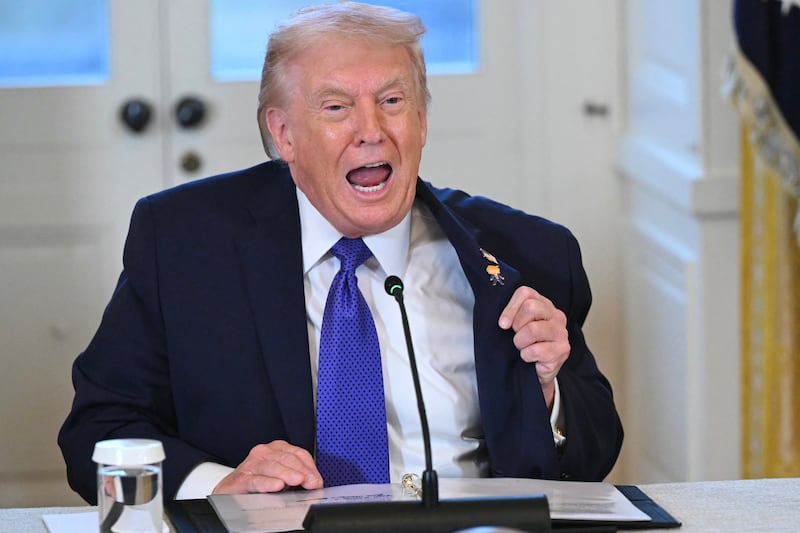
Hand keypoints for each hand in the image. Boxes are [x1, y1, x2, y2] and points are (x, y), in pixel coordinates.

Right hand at [212, 440, 322, 493]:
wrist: (231, 491)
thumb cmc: (258, 483)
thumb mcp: (281, 477)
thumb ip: (298, 477)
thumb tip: (314, 484)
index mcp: (276, 450)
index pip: (298, 454)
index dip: (310, 467)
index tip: (317, 480)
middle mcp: (264, 453)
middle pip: (287, 458)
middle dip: (301, 471)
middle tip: (311, 483)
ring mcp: (251, 465)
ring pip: (272, 466)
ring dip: (286, 474)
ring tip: (297, 481)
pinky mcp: (240, 479)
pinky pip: (255, 480)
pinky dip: (267, 482)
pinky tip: (276, 486)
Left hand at [498, 286, 569, 407]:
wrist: (536, 371)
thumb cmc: (525, 345)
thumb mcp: (516, 326)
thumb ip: (511, 315)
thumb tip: (503, 322)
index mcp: (544, 304)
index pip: (525, 293)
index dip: (510, 308)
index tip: (503, 324)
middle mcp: (556, 315)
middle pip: (530, 307)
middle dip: (517, 325)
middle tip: (517, 336)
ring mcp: (561, 332)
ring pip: (532, 329)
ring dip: (520, 342)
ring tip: (523, 347)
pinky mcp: (563, 350)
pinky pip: (536, 350)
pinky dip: (527, 356)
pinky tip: (530, 357)